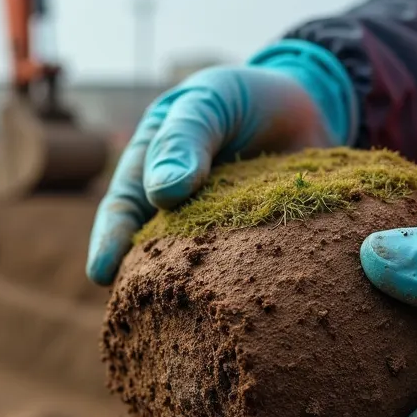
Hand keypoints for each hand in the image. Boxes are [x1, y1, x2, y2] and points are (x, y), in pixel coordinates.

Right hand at [85, 40, 355, 285]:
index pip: (123, 208)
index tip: (101, 273)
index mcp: (151, 169)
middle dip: (144, 280)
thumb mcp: (211, 101)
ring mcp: (218, 230)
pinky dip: (245, 283)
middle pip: (153, 249)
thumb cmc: (245, 97)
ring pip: (198, 266)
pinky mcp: (259, 245)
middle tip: (138, 311)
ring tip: (189, 320)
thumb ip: (186, 138)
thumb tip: (162, 193)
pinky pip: (247, 268)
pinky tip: (249, 302)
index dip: (109, 241)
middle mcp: (178, 207)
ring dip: (194, 288)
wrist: (315, 103)